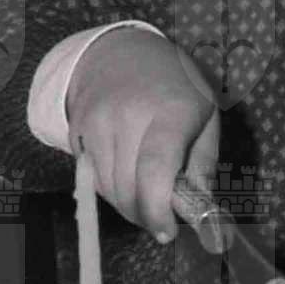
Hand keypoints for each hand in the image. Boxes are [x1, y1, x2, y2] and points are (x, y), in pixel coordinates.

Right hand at [66, 28, 219, 242]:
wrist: (123, 51)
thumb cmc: (177, 87)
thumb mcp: (207, 116)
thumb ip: (203, 165)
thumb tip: (196, 210)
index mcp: (171, 110)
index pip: (155, 169)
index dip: (158, 209)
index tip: (167, 231)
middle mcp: (128, 114)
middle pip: (127, 188)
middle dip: (145, 214)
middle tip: (161, 218)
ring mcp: (97, 121)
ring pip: (106, 189)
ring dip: (126, 203)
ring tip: (145, 192)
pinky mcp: (77, 129)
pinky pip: (90, 178)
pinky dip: (108, 189)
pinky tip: (124, 174)